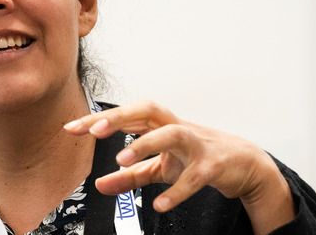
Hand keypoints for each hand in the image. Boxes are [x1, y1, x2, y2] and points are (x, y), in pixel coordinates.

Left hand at [64, 100, 294, 234]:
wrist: (243, 163)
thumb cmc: (195, 156)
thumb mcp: (160, 167)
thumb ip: (130, 175)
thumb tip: (99, 184)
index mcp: (160, 124)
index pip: (127, 114)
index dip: (99, 119)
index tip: (71, 127)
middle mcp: (176, 127)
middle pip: (147, 111)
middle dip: (119, 117)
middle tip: (94, 130)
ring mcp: (197, 144)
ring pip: (172, 134)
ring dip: (146, 144)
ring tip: (121, 159)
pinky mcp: (214, 165)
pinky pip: (195, 176)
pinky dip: (177, 191)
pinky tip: (158, 205)